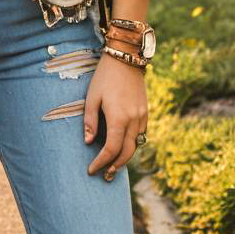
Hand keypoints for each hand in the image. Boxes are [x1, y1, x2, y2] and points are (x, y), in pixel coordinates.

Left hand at [84, 53, 147, 178]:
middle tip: (104, 175)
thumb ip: (90, 121)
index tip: (91, 170)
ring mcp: (142, 116)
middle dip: (115, 166)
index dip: (101, 162)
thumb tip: (88, 142)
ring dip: (125, 157)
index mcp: (119, 118)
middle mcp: (134, 120)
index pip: (111, 150)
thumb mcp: (92, 97)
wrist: (126, 58)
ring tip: (113, 166)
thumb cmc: (104, 76)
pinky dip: (132, 144)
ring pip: (136, 145)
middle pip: (126, 153)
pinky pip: (141, 134)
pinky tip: (123, 145)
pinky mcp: (145, 111)